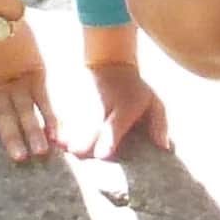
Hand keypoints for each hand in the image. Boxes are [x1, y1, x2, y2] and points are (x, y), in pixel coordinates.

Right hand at [68, 43, 170, 160]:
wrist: (109, 62)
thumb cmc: (135, 91)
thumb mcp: (153, 102)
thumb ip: (159, 125)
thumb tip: (164, 148)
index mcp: (124, 109)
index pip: (114, 127)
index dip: (108, 140)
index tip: (101, 155)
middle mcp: (101, 109)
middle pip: (88, 131)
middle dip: (84, 146)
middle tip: (81, 158)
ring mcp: (84, 106)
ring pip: (72, 127)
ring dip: (69, 141)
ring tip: (66, 152)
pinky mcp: (72, 105)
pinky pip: (63, 121)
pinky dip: (59, 132)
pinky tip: (55, 143)